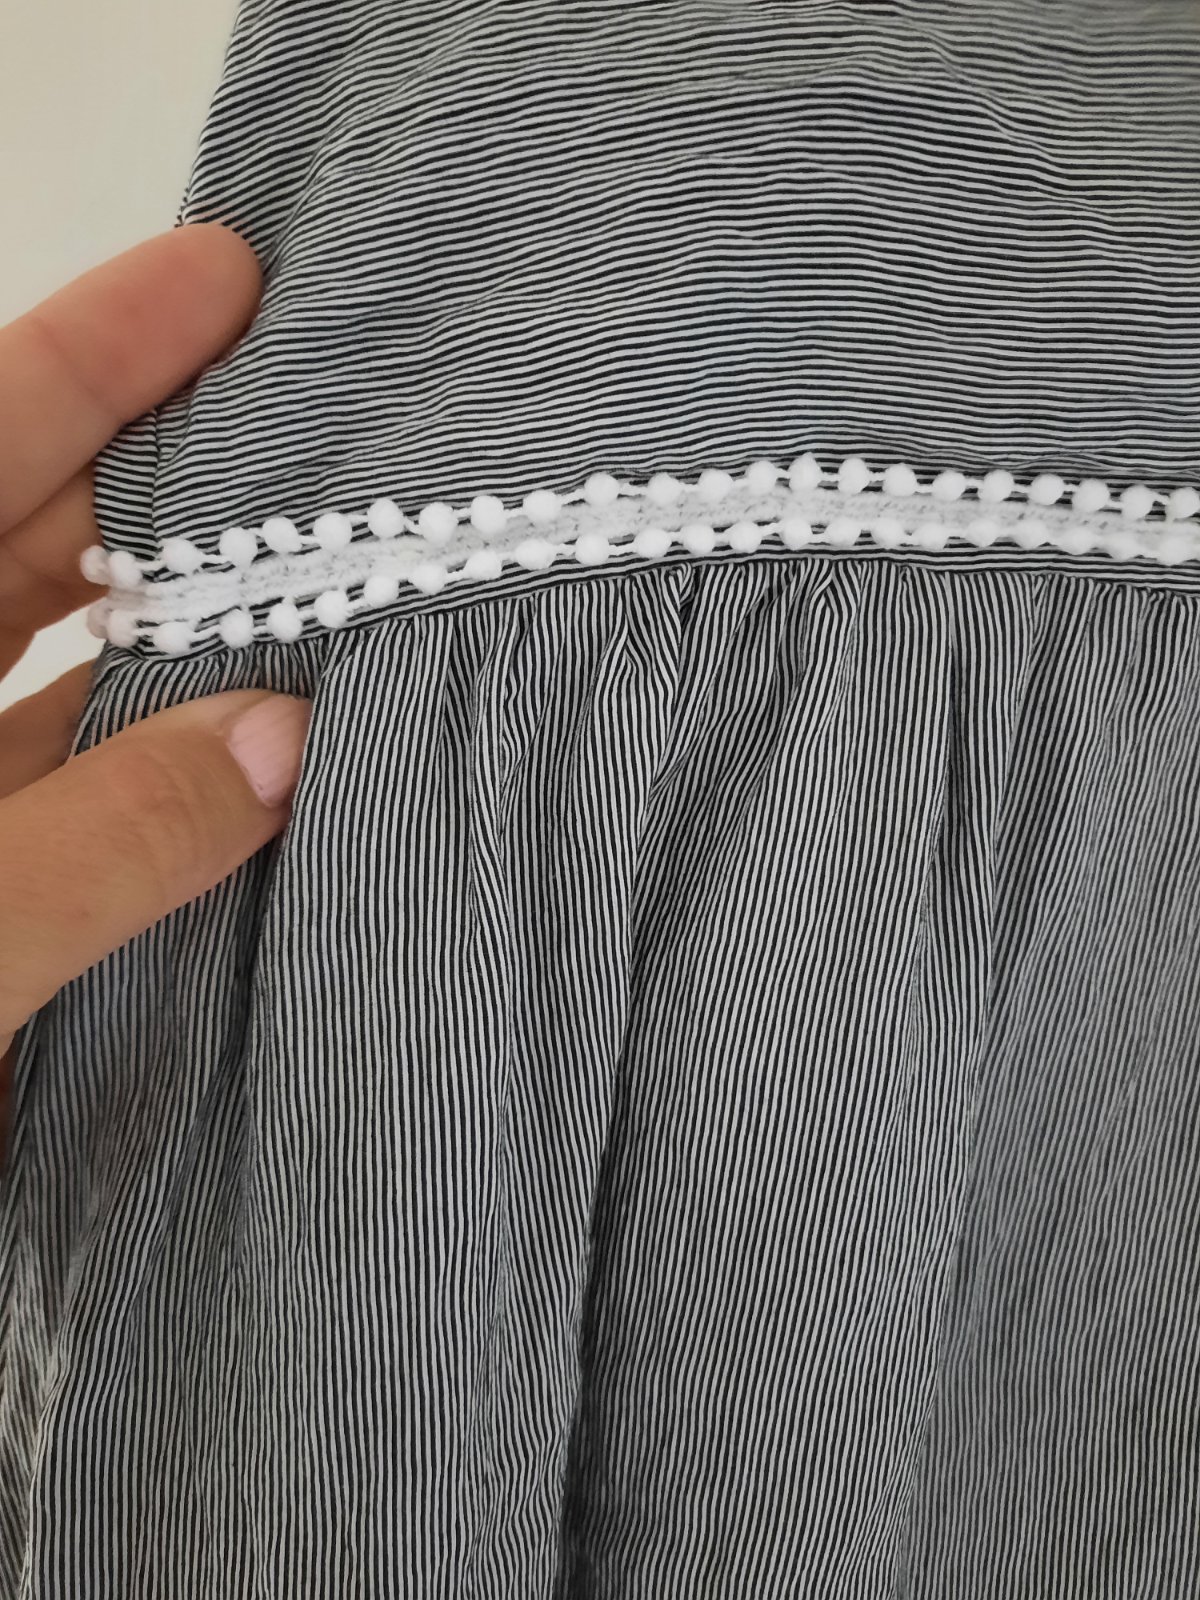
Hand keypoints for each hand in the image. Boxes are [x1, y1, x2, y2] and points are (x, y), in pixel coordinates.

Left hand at [0, 225, 313, 1133]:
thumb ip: (98, 845)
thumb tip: (287, 739)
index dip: (91, 349)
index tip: (226, 277)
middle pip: (22, 539)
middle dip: (163, 477)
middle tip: (316, 432)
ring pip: (69, 676)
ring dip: (188, 634)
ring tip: (326, 585)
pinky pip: (91, 802)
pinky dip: (176, 772)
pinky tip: (270, 754)